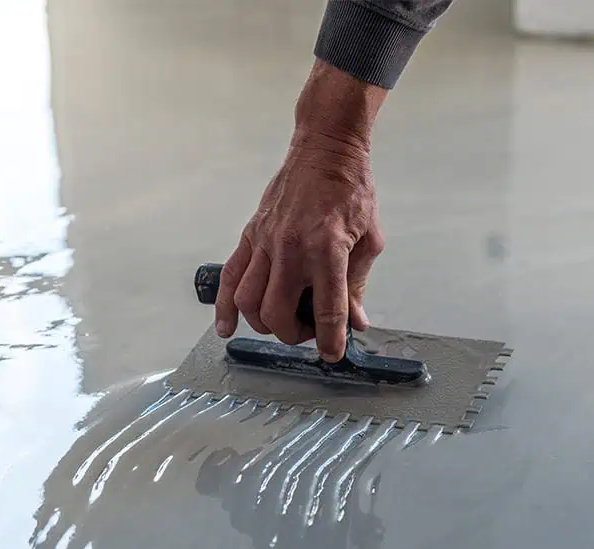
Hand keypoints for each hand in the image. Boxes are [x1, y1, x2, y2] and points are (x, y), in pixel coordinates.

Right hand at [214, 60, 387, 362]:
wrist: (325, 150)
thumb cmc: (351, 190)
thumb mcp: (370, 240)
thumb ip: (358, 284)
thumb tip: (355, 321)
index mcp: (329, 250)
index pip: (328, 310)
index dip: (331, 340)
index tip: (333, 353)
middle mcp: (292, 249)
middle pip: (279, 314)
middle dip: (295, 334)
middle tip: (310, 329)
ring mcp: (266, 243)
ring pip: (249, 302)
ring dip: (264, 323)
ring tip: (283, 321)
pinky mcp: (251, 236)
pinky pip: (229, 277)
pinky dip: (223, 306)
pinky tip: (226, 327)